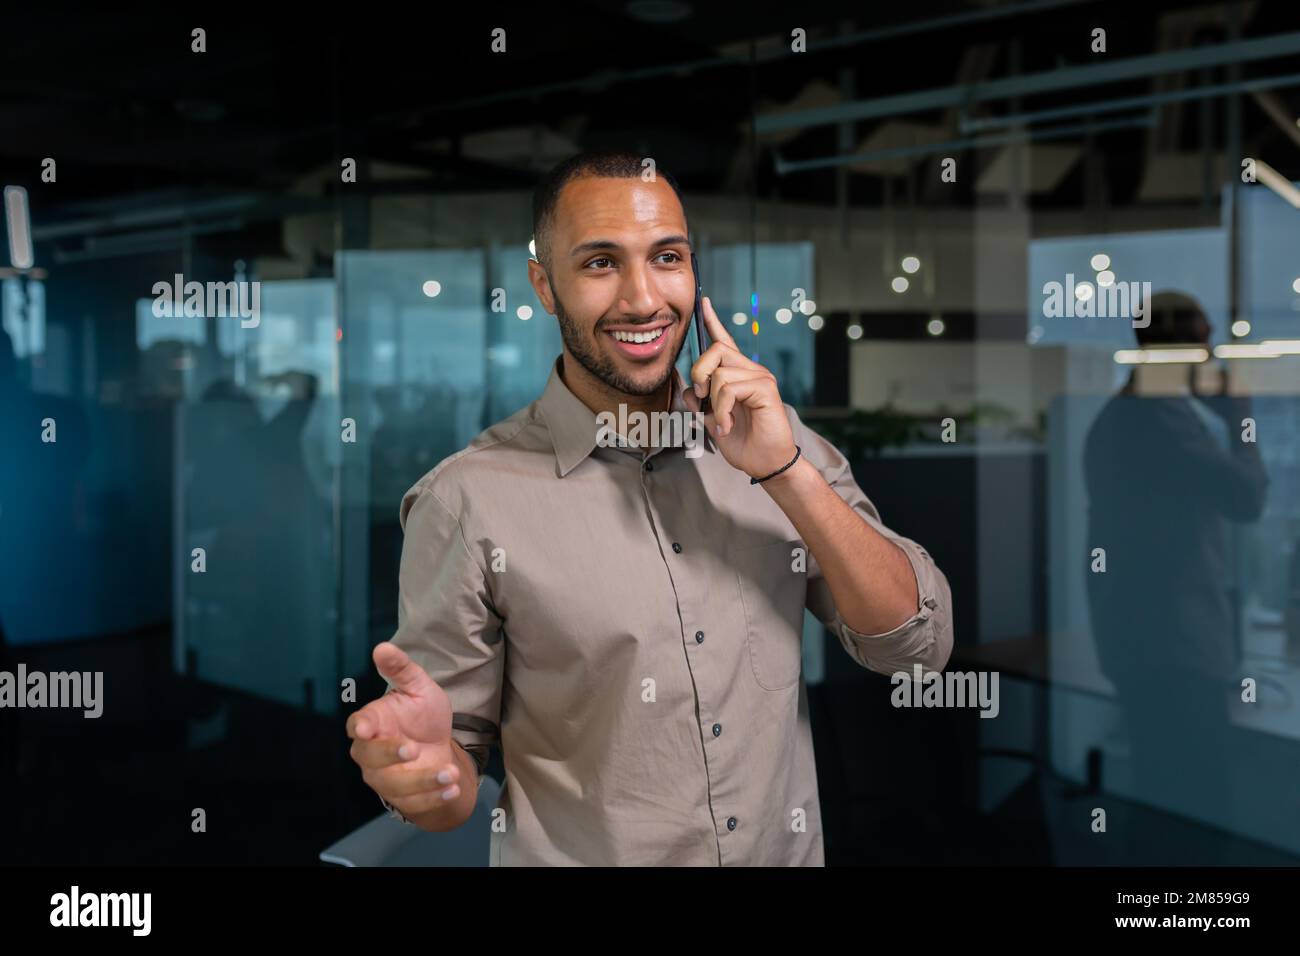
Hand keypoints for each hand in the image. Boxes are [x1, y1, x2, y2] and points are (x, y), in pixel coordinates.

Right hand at [347, 642, 464, 817]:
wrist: (440, 748)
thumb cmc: (423, 715)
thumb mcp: (419, 688)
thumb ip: (401, 670)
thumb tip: (382, 647)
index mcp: (372, 723)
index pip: (358, 725)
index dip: (362, 727)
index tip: (368, 728)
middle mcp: (370, 754)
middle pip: (370, 758)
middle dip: (390, 755)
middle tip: (413, 749)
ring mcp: (384, 779)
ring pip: (395, 785)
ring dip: (423, 781)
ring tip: (451, 774)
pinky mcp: (402, 798)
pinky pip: (414, 802)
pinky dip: (433, 798)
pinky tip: (453, 789)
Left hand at [684, 295, 797, 479]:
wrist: (764, 463)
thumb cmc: (741, 441)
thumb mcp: (712, 418)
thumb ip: (700, 400)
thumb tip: (689, 388)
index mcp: (738, 374)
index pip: (724, 341)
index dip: (712, 321)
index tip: (704, 302)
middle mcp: (751, 370)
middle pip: (716, 350)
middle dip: (699, 373)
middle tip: (701, 399)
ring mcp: (761, 377)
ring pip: (720, 372)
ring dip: (713, 402)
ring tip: (720, 422)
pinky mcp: (766, 388)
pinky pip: (730, 388)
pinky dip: (722, 411)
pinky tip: (726, 426)